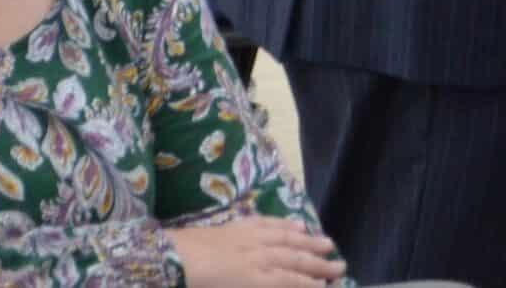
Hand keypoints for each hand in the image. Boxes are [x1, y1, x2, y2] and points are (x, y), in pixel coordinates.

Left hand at [169, 218, 345, 287]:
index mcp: (254, 279)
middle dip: (319, 264)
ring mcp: (247, 239)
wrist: (164, 261)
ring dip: (308, 242)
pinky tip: (297, 226)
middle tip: (341, 266)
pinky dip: (284, 225)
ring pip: (285, 239)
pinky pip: (266, 223)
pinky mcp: (235, 227)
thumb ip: (257, 286)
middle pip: (294, 260)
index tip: (330, 286)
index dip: (312, 285)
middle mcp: (257, 257)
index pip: (291, 282)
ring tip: (328, 244)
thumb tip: (278, 284)